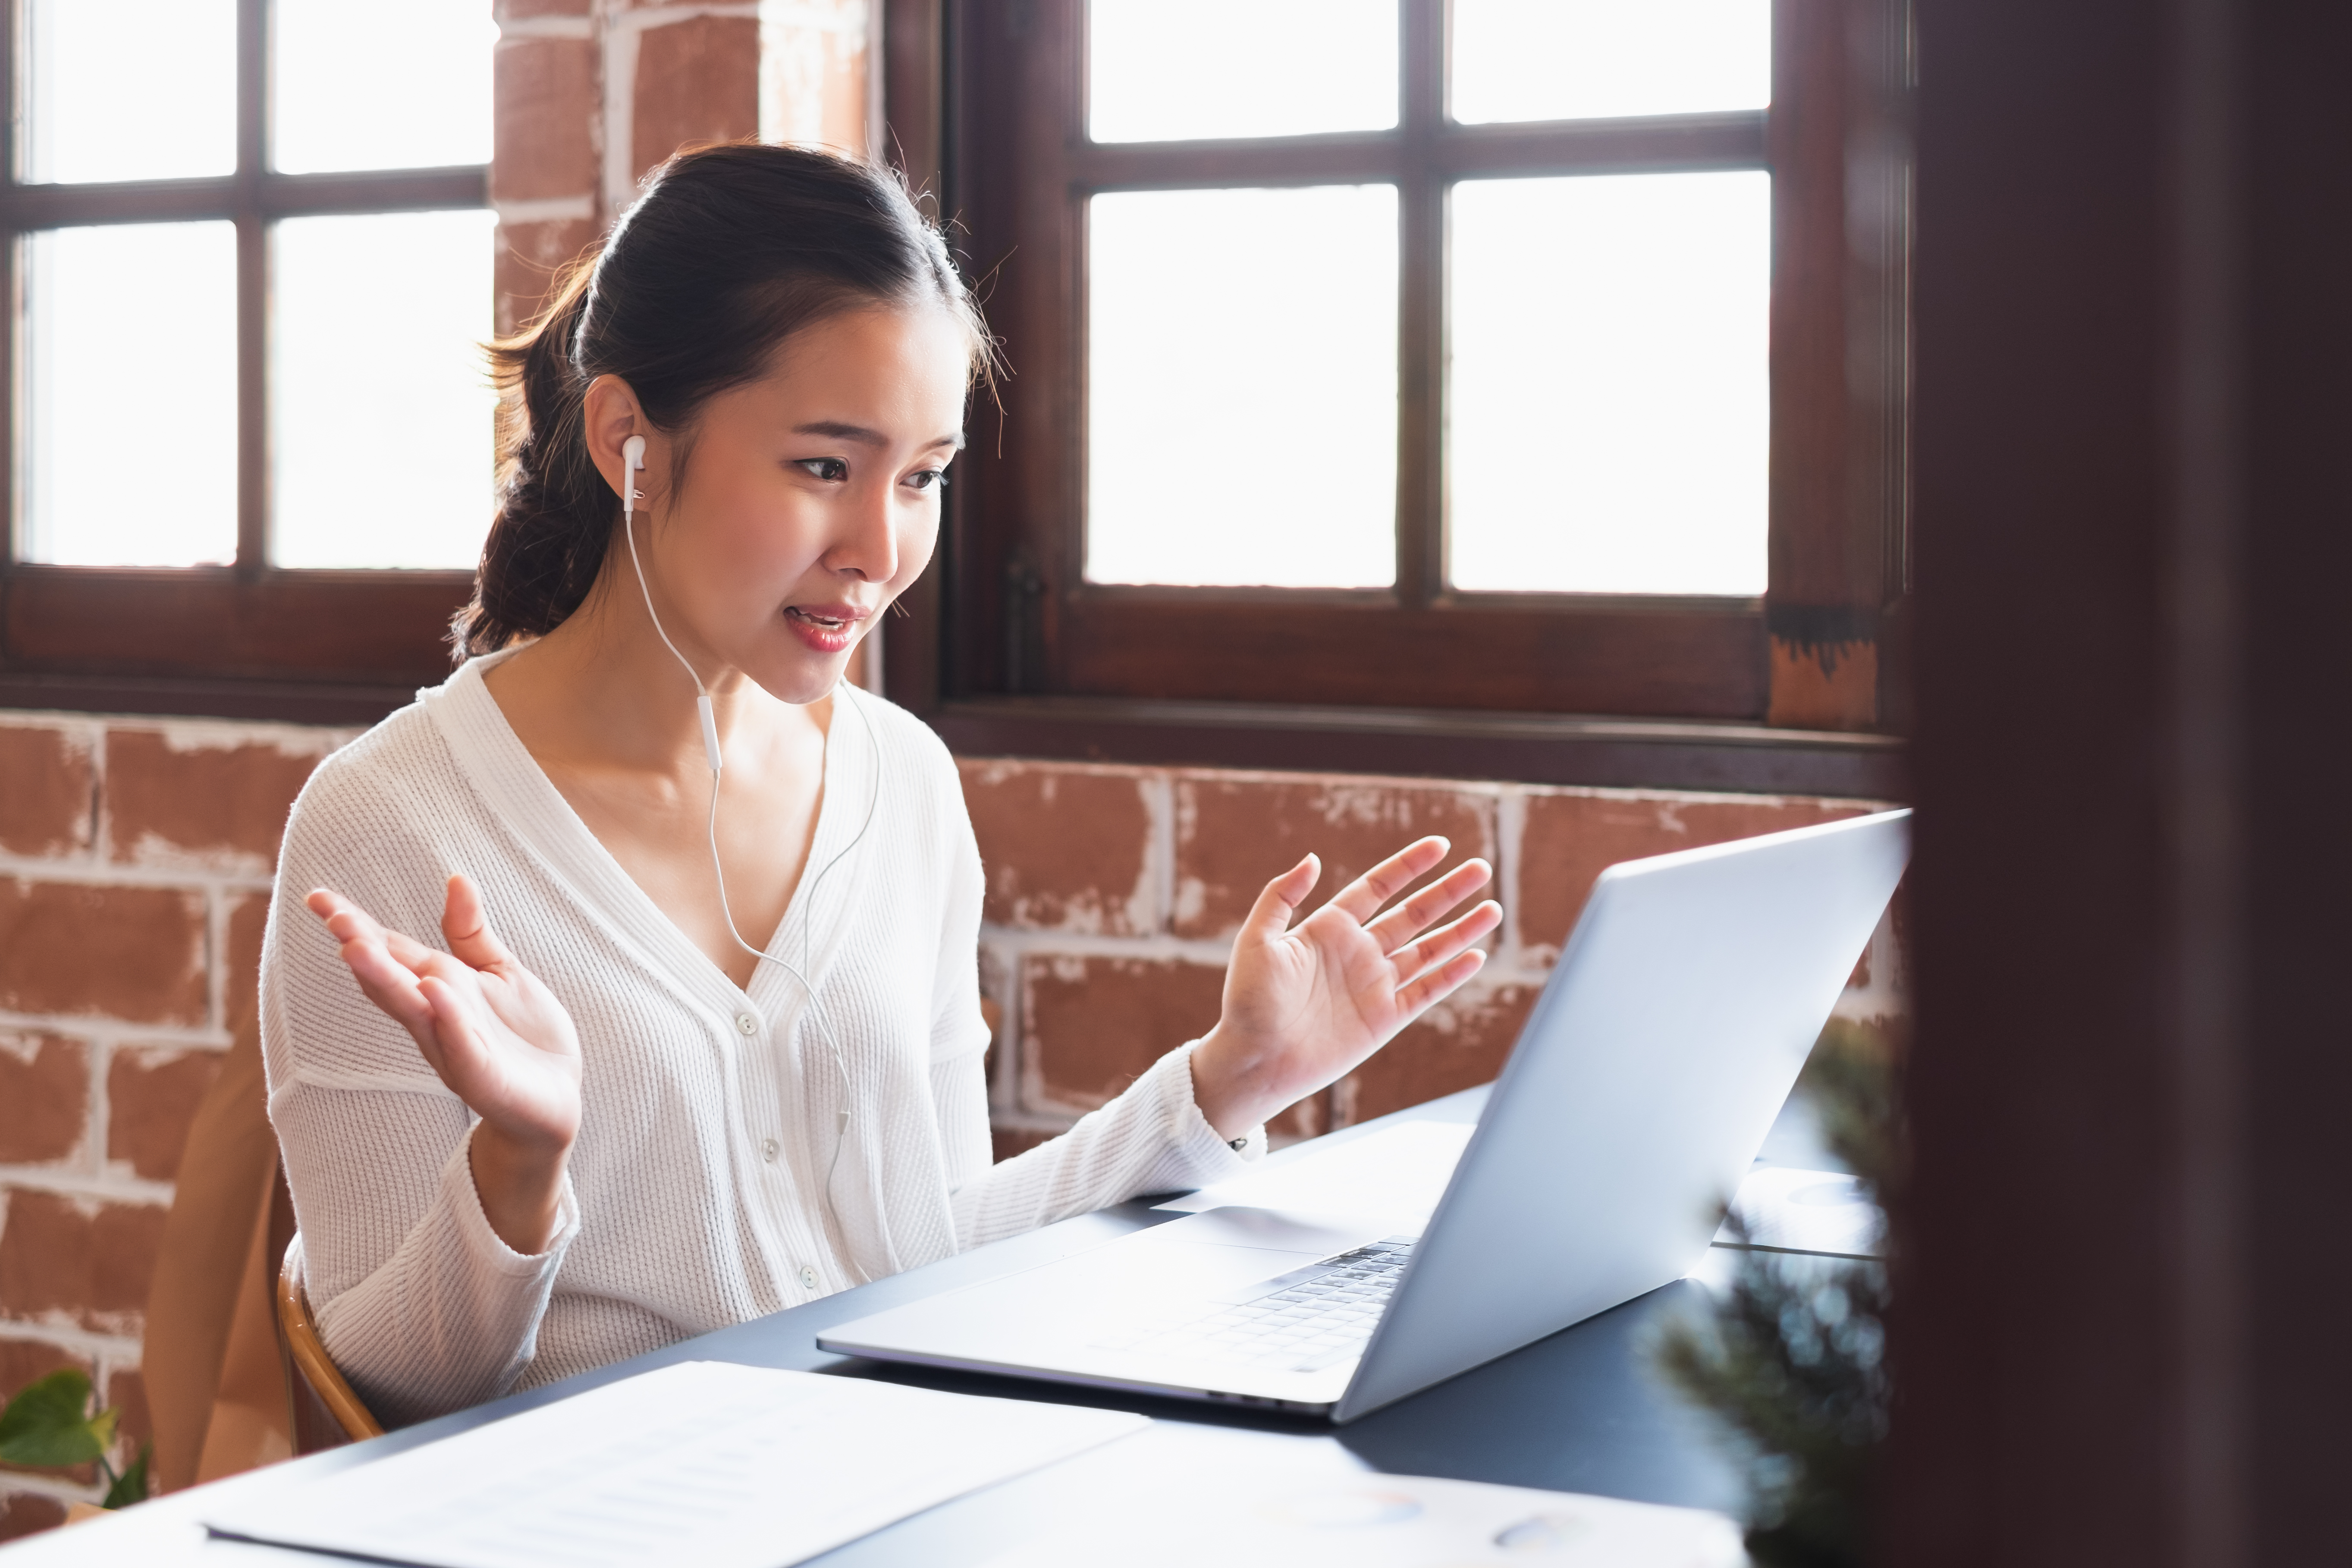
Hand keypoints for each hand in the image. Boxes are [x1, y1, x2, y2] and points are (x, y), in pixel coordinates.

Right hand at [305, 875, 582, 1253]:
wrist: (556, 1097)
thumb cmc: (521, 1035)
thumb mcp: (499, 971)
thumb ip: (471, 933)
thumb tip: (457, 878)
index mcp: (437, 987)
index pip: (390, 951)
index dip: (355, 926)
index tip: (318, 898)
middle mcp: (434, 1018)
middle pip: (390, 980)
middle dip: (361, 950)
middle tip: (334, 919)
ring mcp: (455, 1048)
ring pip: (413, 1013)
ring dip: (385, 981)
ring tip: (357, 948)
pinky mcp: (484, 1078)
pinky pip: (462, 1047)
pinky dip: (449, 1019)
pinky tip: (434, 991)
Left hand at [1191, 838, 1501, 1140]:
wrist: (1254, 1060)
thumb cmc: (1248, 1001)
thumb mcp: (1257, 939)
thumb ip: (1281, 896)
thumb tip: (1312, 858)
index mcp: (1329, 928)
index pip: (1379, 887)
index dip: (1410, 866)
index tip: (1441, 845)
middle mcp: (1358, 952)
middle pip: (1414, 914)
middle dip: (1448, 892)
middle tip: (1481, 868)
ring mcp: (1374, 985)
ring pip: (1428, 950)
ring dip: (1461, 930)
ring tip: (1493, 909)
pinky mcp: (1384, 1019)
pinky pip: (1426, 991)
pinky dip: (1451, 974)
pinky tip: (1476, 955)